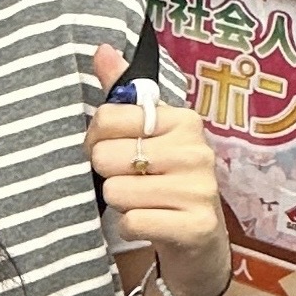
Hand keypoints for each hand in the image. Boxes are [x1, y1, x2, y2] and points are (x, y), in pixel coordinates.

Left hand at [88, 42, 230, 295]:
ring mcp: (200, 189)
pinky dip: (131, 228)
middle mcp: (196, 150)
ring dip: (119, 204)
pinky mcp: (196, 226)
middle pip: (106, 155)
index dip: (96, 139)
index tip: (111, 151)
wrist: (198, 245)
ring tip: (142, 204)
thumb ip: (124, 95)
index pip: (107, 117)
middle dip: (107, 175)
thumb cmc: (166, 184)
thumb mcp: (149, 137)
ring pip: (116, 191)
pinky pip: (132, 222)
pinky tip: (150, 225)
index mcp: (183, 120)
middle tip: (128, 183)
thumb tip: (101, 50)